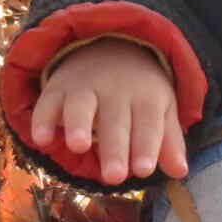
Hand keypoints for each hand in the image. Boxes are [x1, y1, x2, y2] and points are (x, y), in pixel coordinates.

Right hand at [29, 38, 188, 185]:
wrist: (110, 45)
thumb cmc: (140, 90)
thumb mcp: (161, 109)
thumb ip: (168, 142)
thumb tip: (180, 173)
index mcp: (147, 97)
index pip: (148, 124)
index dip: (146, 147)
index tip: (144, 170)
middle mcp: (116, 90)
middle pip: (116, 121)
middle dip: (115, 148)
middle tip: (115, 177)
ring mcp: (85, 86)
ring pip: (81, 106)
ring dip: (78, 125)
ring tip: (78, 147)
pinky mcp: (58, 87)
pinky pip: (48, 102)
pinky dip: (43, 119)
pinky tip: (42, 139)